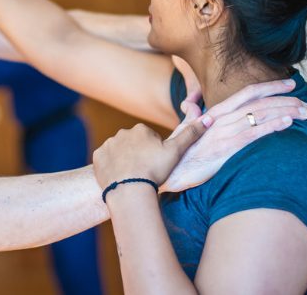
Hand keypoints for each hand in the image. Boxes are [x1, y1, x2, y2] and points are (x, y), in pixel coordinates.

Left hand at [93, 119, 208, 189]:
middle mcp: (122, 133)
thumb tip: (209, 118)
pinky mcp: (97, 157)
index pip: (149, 139)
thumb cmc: (155, 170)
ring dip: (124, 161)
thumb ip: (191, 134)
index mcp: (140, 129)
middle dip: (138, 155)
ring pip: (119, 152)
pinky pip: (105, 160)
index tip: (156, 164)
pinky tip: (119, 177)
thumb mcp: (176, 152)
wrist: (130, 188)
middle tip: (145, 171)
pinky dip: (111, 167)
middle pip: (133, 144)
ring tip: (132, 176)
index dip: (154, 153)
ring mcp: (108, 145)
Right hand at [162, 79, 306, 191]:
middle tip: (305, 104)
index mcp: (215, 112)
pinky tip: (287, 124)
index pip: (247, 93)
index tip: (291, 83)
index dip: (270, 86)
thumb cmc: (179, 152)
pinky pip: (253, 134)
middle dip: (285, 100)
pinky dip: (271, 127)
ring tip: (304, 113)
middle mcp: (221, 118)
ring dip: (285, 112)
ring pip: (260, 115)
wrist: (171, 172)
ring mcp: (224, 132)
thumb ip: (192, 116)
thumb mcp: (185, 130)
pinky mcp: (227, 148)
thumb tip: (191, 105)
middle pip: (259, 102)